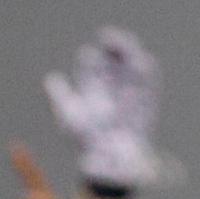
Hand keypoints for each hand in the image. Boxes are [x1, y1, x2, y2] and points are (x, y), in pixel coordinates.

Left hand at [45, 26, 172, 192]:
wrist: (109, 160)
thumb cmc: (85, 140)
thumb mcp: (70, 118)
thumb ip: (61, 96)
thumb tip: (51, 78)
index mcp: (90, 82)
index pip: (90, 61)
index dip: (90, 58)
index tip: (89, 57)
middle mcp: (110, 80)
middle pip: (112, 53)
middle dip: (112, 43)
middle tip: (108, 38)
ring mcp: (128, 86)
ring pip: (131, 59)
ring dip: (130, 49)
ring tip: (127, 47)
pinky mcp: (146, 95)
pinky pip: (149, 77)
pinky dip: (147, 68)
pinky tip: (142, 62)